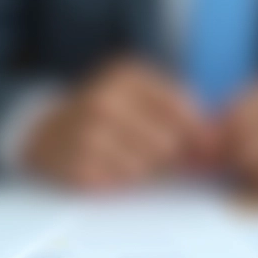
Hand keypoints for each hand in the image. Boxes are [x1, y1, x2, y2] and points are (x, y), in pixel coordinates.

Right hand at [23, 60, 213, 189]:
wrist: (45, 132)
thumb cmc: (105, 116)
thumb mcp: (136, 97)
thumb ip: (178, 112)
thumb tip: (213, 144)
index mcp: (125, 75)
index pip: (182, 108)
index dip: (196, 132)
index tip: (198, 145)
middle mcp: (105, 99)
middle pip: (167, 142)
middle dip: (166, 153)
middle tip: (150, 151)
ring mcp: (88, 132)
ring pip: (145, 165)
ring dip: (142, 168)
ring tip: (124, 156)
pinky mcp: (77, 162)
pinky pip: (119, 181)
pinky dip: (118, 179)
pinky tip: (106, 165)